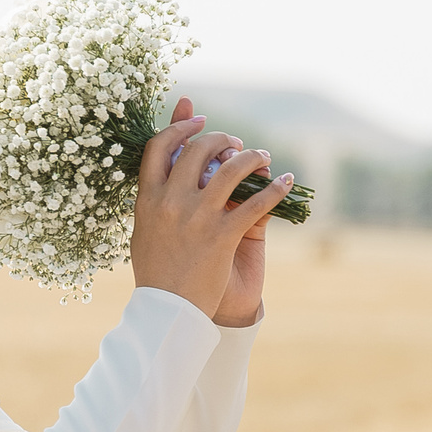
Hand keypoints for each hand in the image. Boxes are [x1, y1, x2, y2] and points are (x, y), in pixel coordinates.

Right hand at [127, 96, 292, 323]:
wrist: (169, 312)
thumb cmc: (156, 274)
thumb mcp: (144, 232)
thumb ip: (154, 202)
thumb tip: (164, 177)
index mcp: (148, 199)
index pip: (160, 146)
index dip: (180, 126)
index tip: (198, 119)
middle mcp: (171, 202)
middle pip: (198, 149)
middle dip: (221, 138)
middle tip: (235, 143)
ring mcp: (198, 217)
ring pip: (231, 168)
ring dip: (252, 156)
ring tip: (263, 157)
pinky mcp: (223, 235)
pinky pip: (257, 202)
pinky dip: (276, 188)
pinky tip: (287, 181)